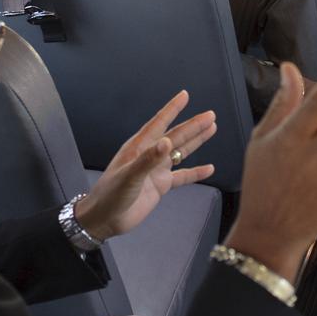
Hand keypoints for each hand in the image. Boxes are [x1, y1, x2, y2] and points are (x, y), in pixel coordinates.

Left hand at [74, 91, 216, 241]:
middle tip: (210, 115)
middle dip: (193, 125)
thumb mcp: (129, 176)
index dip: (172, 109)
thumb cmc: (110, 195)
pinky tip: (209, 168)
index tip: (184, 96)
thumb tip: (168, 142)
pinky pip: (182, 176)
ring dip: (196, 141)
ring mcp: (156, 170)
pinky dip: (196, 172)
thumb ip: (148, 160)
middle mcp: (149, 155)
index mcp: (138, 147)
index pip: (158, 123)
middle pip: (176, 136)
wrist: (105, 220)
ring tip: (211, 129)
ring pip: (181, 152)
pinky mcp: (160, 186)